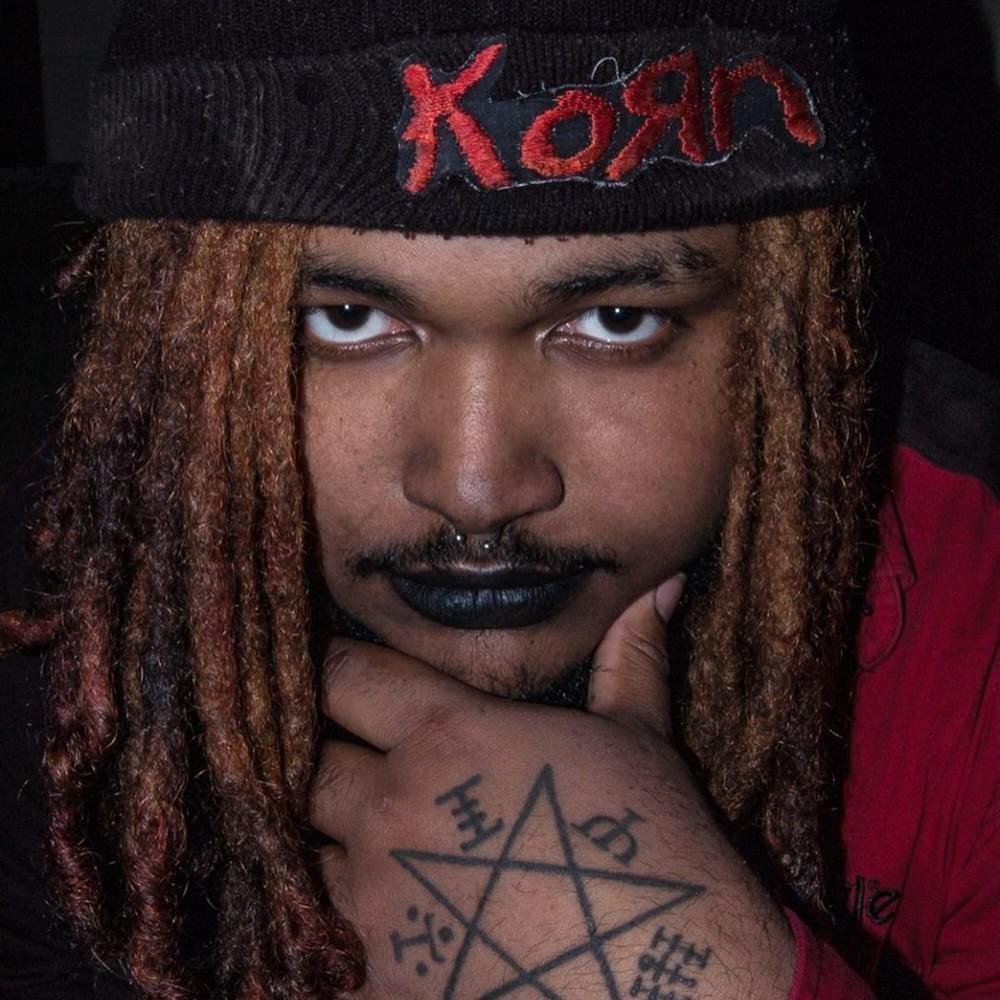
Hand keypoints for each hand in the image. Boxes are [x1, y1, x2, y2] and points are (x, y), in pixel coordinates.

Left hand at [311, 577, 794, 998]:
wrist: (674, 977)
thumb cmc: (655, 843)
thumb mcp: (640, 735)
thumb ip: (630, 654)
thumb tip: (663, 581)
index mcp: (445, 734)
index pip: (344, 674)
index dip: (340, 668)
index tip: (349, 674)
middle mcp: (393, 806)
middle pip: (308, 760)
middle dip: (328, 754)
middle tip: (359, 759)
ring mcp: (377, 897)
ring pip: (302, 843)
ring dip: (327, 835)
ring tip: (367, 836)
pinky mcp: (380, 972)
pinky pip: (317, 930)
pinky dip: (334, 913)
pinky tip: (377, 910)